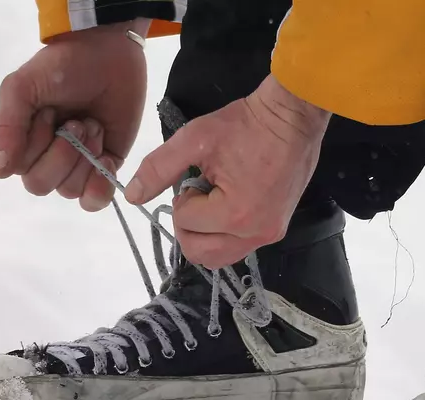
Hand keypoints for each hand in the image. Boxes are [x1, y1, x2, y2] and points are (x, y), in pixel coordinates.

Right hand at [0, 20, 148, 210]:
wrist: (109, 54)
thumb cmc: (62, 67)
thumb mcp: (22, 88)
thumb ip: (8, 127)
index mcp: (21, 140)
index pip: (20, 169)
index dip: (37, 145)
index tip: (49, 113)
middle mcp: (46, 157)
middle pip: (42, 185)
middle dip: (63, 154)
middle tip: (78, 121)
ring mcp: (76, 164)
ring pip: (69, 191)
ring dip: (85, 157)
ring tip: (93, 124)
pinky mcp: (105, 167)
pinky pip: (95, 200)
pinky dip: (100, 186)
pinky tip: (106, 159)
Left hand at [124, 75, 331, 267]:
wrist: (293, 116)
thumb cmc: (246, 124)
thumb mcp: (194, 139)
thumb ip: (158, 169)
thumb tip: (131, 196)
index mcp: (234, 215)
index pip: (186, 224)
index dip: (183, 198)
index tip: (196, 176)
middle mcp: (255, 233)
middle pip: (201, 254)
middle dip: (189, 226)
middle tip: (197, 195)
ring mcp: (269, 234)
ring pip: (220, 256)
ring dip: (207, 234)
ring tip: (215, 200)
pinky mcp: (278, 230)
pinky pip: (240, 247)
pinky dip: (225, 234)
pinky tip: (231, 203)